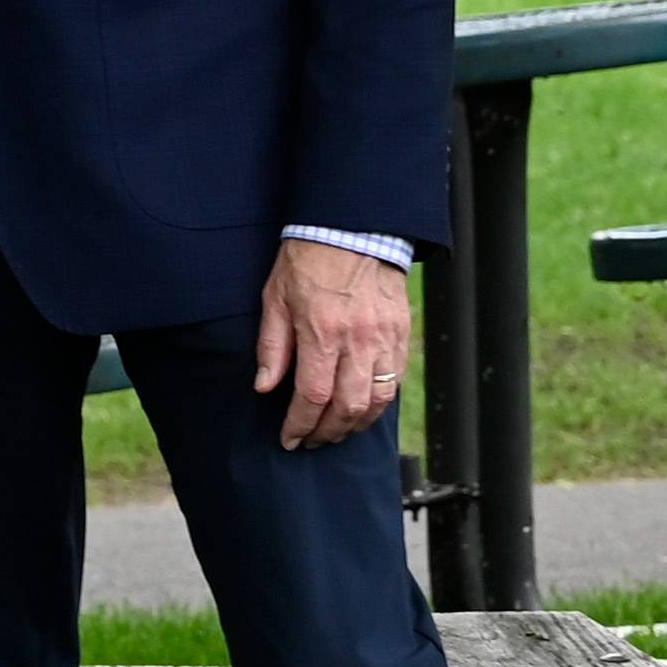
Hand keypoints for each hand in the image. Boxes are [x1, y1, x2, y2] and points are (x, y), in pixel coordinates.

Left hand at [255, 240, 412, 450]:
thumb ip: (272, 346)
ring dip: (355, 424)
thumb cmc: (310, 258)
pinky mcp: (401, 333)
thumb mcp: (276, 297)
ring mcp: (384, 338)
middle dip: (326, 433)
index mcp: (323, 332)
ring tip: (337, 430)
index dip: (299, 426)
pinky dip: (379, 403)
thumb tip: (265, 386)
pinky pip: (395, 381)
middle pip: (347, 408)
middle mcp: (358, 340)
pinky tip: (363, 407)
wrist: (353, 226)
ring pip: (377, 401)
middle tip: (311, 440)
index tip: (289, 439)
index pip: (313, 397)